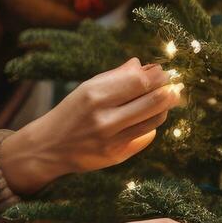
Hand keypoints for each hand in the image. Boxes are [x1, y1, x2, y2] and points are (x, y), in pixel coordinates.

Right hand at [1, 58, 180, 193]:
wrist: (49, 147)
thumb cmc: (71, 112)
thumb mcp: (87, 88)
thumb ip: (116, 76)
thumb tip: (144, 65)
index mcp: (94, 95)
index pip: (140, 81)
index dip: (158, 75)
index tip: (162, 71)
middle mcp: (104, 118)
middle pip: (153, 100)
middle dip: (168, 89)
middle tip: (172, 85)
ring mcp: (111, 140)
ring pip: (155, 120)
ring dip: (164, 107)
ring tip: (163, 99)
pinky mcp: (117, 156)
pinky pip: (146, 136)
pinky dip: (151, 124)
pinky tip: (146, 118)